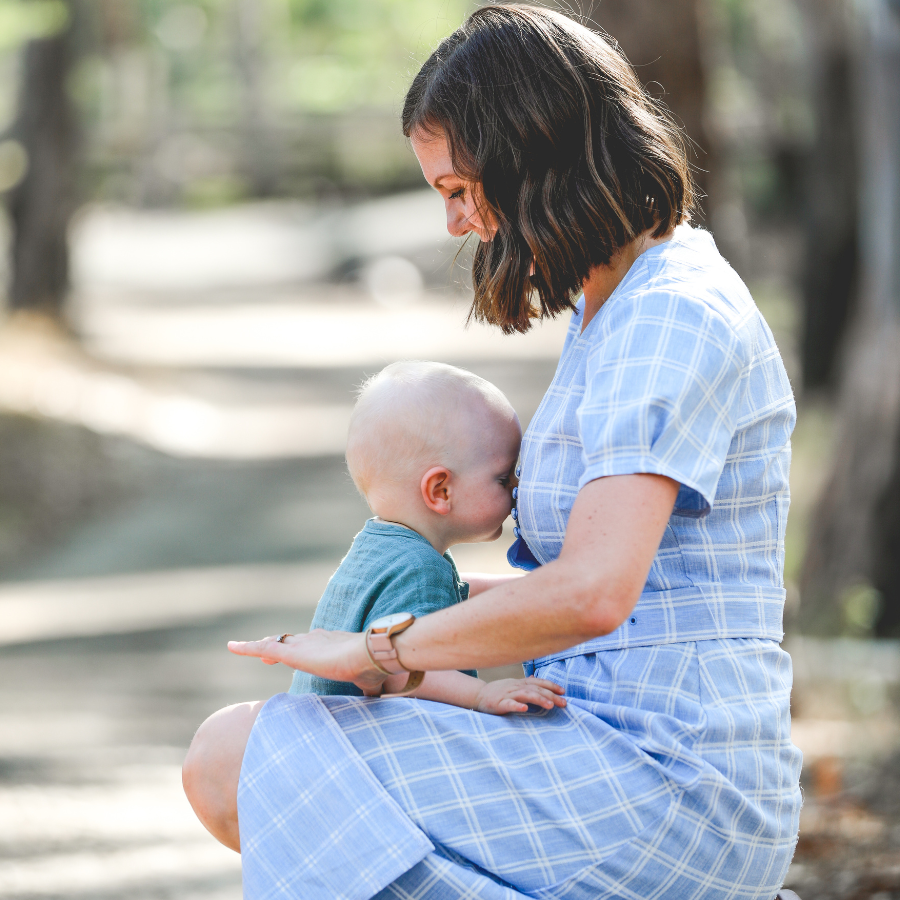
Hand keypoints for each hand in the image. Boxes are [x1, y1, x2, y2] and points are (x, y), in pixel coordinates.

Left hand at [227, 630, 388, 696]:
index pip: (310, 645)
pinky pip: (263, 648)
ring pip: (273, 643)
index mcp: (330, 645)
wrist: (370, 654)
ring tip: (240, 648)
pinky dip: (246, 647)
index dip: (300, 650)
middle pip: (289, 641)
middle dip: (276, 647)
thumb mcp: (368, 682)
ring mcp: (302, 645)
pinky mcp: (293, 652)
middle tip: (265, 659)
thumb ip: (367, 692)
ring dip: (258, 646)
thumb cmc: (372, 668)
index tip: (292, 657)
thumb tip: (379, 704)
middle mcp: (314, 639)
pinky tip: (231, 647)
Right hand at [473, 677, 565, 715]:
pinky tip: (525, 708)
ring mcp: (507, 694)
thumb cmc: (498, 691)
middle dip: (551, 695)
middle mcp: (515, 687)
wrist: (478, 695)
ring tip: (550, 705)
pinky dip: (517, 705)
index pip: (538, 682)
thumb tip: (537, 678)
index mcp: (520, 683)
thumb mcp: (512, 684)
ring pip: (525, 694)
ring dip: (538, 699)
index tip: (563, 692)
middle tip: (564, 703)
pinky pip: (508, 704)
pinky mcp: (498, 704)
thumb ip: (525, 683)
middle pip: (536, 689)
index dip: (551, 685)